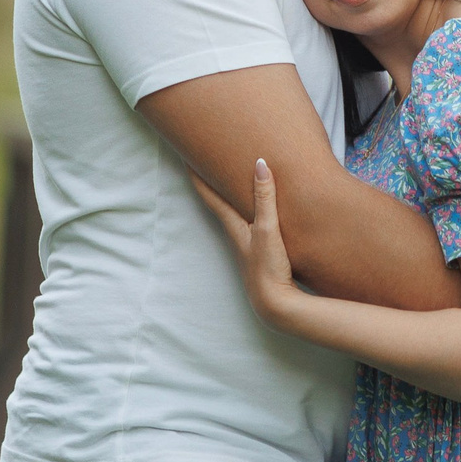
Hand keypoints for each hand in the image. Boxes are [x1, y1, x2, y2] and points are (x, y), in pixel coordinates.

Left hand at [190, 158, 297, 324]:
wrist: (275, 304)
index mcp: (233, 226)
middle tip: (203, 160)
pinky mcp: (260, 251)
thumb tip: (260, 163)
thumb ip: (265, 198)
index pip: (210, 195)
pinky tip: (255, 210)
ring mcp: (247, 243)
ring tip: (228, 178)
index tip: (185, 157)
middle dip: (210, 181)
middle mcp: (235, 233)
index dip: (198, 175)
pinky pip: (249, 222)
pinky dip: (247, 209)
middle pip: (218, 202)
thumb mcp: (267, 229)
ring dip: (227, 195)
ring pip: (232, 212)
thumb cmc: (268, 268)